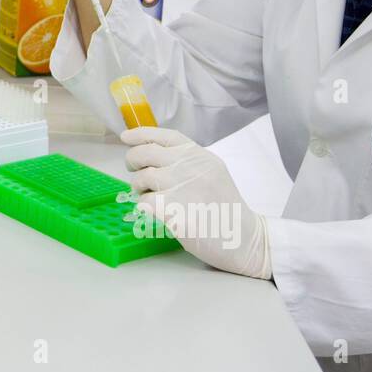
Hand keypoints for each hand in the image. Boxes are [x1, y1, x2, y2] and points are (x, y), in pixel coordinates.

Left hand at [122, 126, 270, 279]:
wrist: (244, 238)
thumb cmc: (225, 208)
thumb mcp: (212, 172)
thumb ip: (187, 161)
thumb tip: (153, 154)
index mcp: (199, 155)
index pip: (164, 136)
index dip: (141, 134)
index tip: (126, 137)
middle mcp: (188, 166)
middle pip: (144, 154)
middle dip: (133, 162)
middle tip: (136, 175)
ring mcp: (180, 187)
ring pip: (140, 179)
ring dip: (139, 189)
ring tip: (150, 197)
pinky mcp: (172, 210)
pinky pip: (144, 203)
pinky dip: (145, 208)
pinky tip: (156, 212)